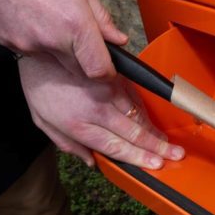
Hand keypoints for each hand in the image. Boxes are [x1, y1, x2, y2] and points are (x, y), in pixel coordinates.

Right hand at [0, 0, 125, 78]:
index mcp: (74, 23)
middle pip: (78, 70)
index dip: (107, 72)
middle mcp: (51, 40)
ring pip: (55, 61)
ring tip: (51, 19)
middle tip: (82, 38)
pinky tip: (33, 19)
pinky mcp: (9, 45)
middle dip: (85, 61)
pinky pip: (32, 53)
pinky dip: (38, 43)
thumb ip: (101, 16)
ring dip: (60, 50)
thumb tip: (117, 38)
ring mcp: (28, 46)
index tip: (109, 67)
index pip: (98, 70)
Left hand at [18, 54, 184, 168]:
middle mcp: (97, 110)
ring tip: (168, 142)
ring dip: (154, 130)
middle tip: (175, 155)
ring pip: (138, 115)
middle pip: (133, 133)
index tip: (156, 164)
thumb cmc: (39, 86)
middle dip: (157, 147)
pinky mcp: (113, 76)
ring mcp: (107, 92)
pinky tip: (152, 121)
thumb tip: (92, 161)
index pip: (115, 147)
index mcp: (78, 125)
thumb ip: (68, 145)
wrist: (38, 50)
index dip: (138, 157)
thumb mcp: (42, 122)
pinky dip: (145, 110)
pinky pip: (135, 96)